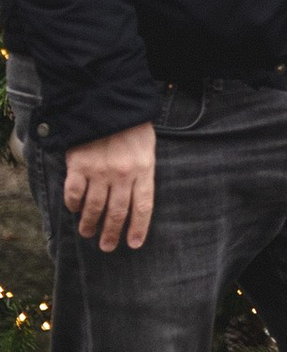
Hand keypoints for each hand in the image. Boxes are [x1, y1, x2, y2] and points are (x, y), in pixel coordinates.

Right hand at [62, 122, 155, 251]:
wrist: (108, 104)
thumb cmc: (132, 127)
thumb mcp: (148, 148)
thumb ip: (143, 171)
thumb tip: (137, 200)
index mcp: (144, 168)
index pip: (144, 206)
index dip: (138, 228)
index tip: (133, 245)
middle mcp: (123, 174)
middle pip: (117, 212)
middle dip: (111, 234)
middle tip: (107, 247)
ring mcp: (100, 171)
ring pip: (94, 208)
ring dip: (90, 224)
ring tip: (88, 233)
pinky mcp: (79, 166)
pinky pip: (73, 194)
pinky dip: (72, 205)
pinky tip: (74, 210)